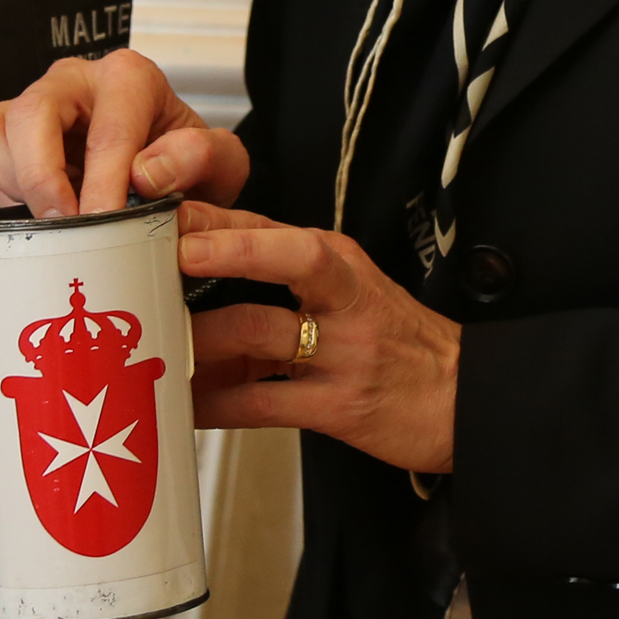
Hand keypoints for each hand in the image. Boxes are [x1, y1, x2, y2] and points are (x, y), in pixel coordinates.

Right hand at [0, 47, 250, 218]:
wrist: (167, 173)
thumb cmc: (186, 166)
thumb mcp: (220, 165)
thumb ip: (202, 158)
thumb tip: (146, 172)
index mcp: (131, 79)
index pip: (109, 132)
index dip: (104, 185)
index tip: (105, 225)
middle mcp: (76, 79)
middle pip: (33, 114)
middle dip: (43, 179)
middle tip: (65, 227)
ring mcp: (36, 101)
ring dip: (19, 184)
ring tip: (58, 219)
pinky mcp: (7, 128)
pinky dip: (3, 184)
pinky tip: (41, 208)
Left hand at [179, 203, 459, 475]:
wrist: (461, 398)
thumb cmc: (397, 342)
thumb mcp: (350, 291)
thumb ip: (286, 276)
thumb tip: (201, 266)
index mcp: (339, 263)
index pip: (272, 226)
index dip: (215, 218)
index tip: (163, 214)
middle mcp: (343, 296)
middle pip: (279, 258)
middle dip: (215, 254)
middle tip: (158, 259)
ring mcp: (343, 350)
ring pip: (258, 330)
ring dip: (200, 337)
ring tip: (156, 342)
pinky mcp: (338, 405)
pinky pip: (261, 402)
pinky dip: (216, 404)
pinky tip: (187, 405)